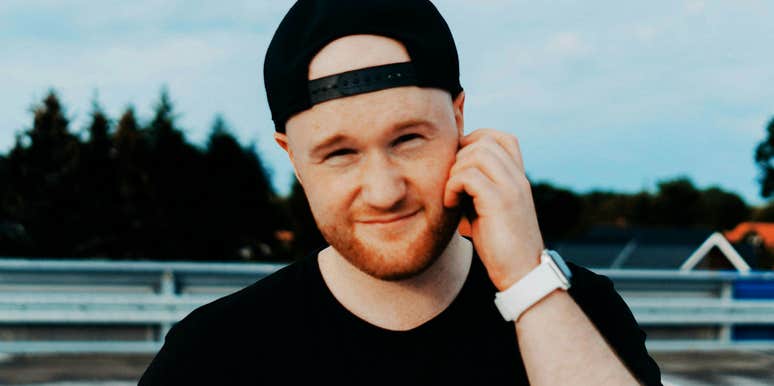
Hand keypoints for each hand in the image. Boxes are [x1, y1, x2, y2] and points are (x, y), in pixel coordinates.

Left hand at [443, 128, 544, 290]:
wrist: (522, 273)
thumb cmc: (500, 245)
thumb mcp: (488, 208)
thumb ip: (477, 187)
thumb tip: (451, 171)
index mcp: (518, 177)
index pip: (499, 138)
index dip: (473, 144)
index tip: (458, 169)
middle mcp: (518, 177)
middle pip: (484, 140)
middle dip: (459, 157)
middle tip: (452, 184)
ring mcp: (511, 187)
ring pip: (476, 153)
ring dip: (454, 171)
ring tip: (451, 195)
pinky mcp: (500, 202)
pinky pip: (468, 176)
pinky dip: (452, 187)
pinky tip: (451, 205)